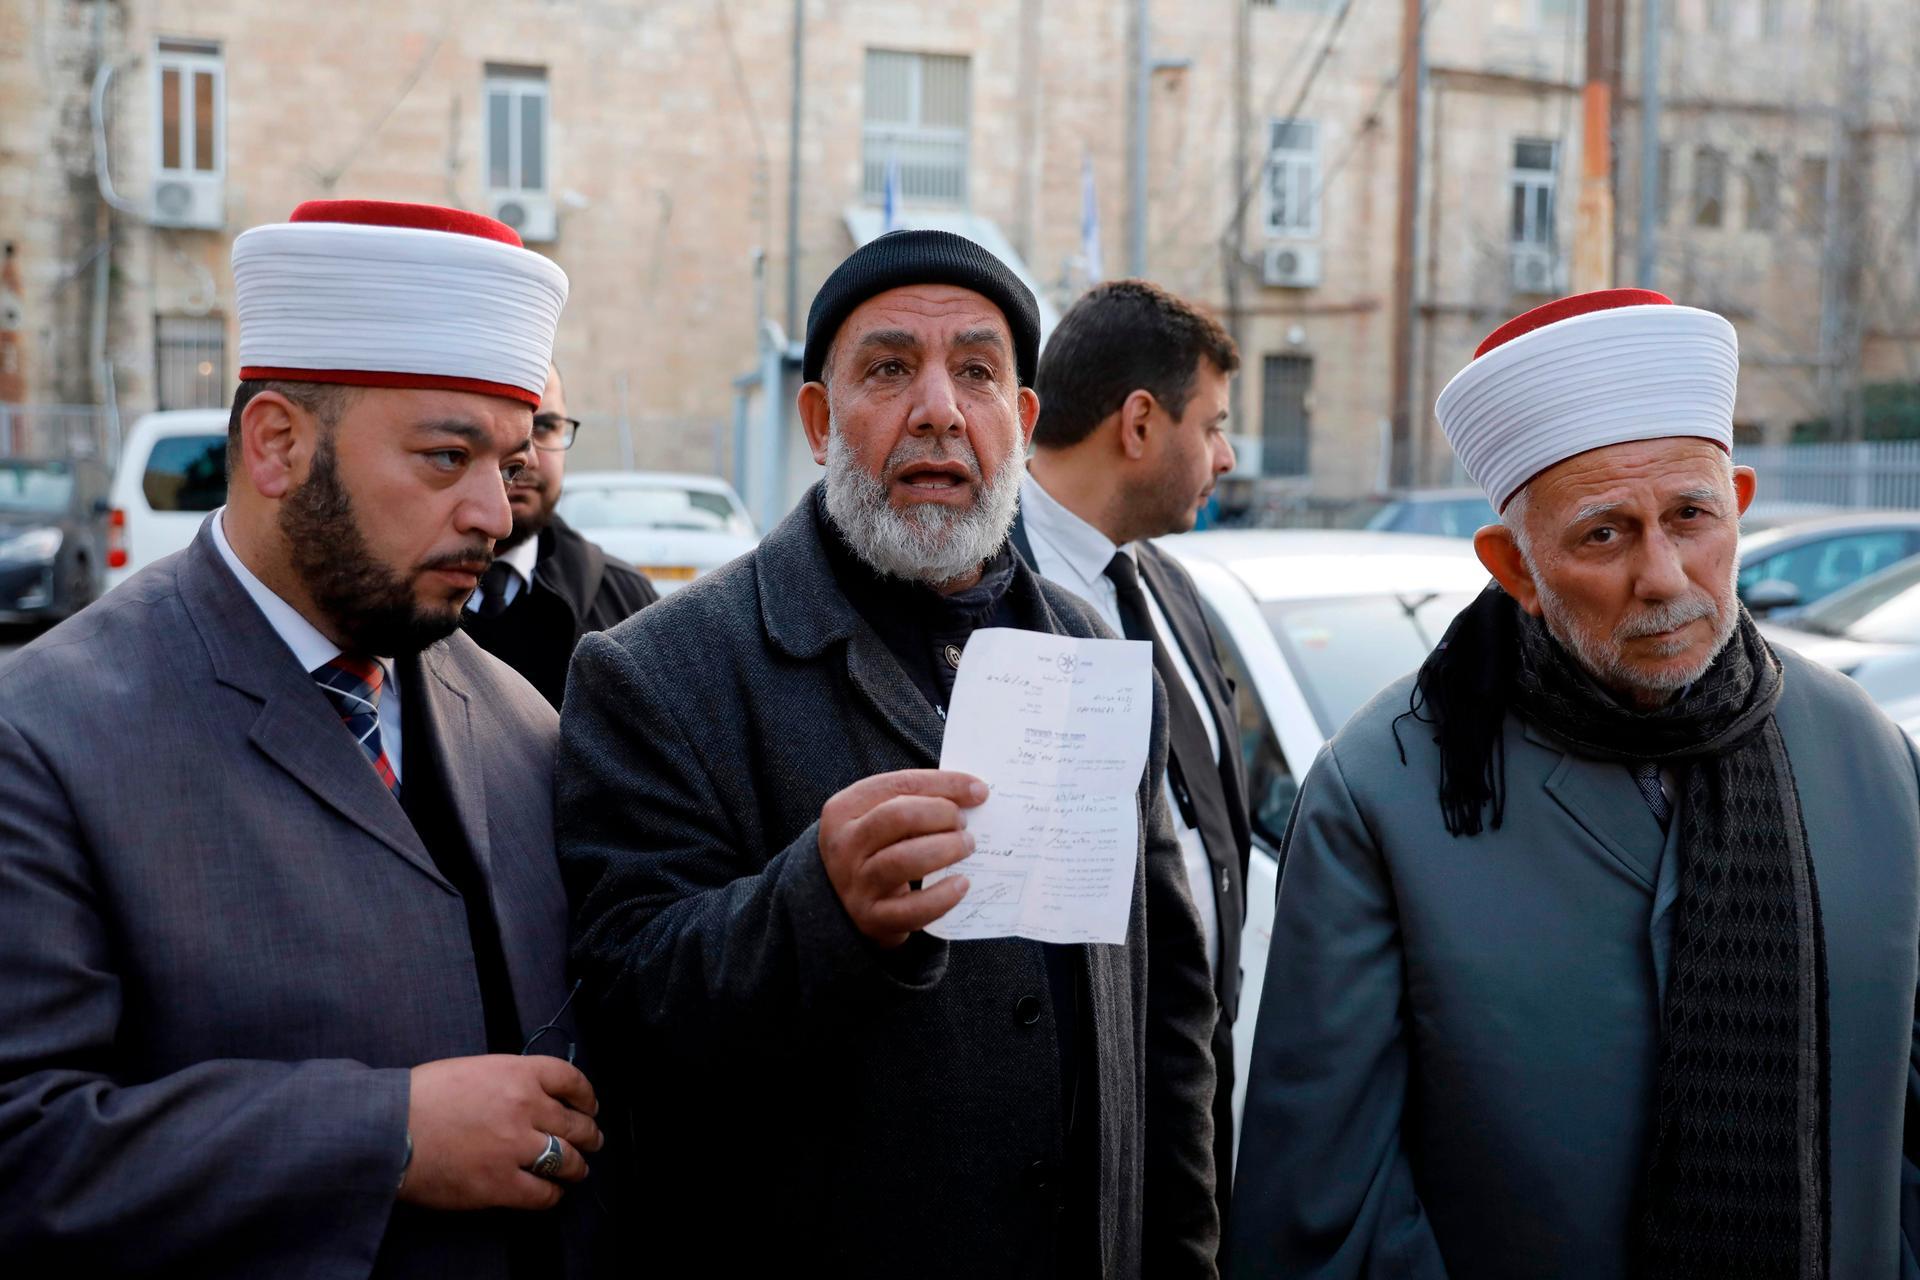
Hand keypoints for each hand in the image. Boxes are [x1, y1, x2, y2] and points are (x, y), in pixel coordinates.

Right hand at [399, 1055, 603, 1209]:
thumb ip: (510, 1080)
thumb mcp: (474, 1069)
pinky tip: (551, 1192)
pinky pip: (543, 1193)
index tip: (589, 1106)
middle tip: (592, 1140)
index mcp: (518, 1073)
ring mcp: (515, 1147)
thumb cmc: (421, 1097)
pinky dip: (552, 1194)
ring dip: (577, 1166)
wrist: (388, 1129)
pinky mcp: (500, 1184)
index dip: (587, 1096)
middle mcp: (525, 1107)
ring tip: (578, 1170)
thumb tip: (534, 1096)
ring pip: (567, 1159)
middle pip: (576, 1123)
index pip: (572, 1079)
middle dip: (589, 1134)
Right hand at [818, 769, 986, 947]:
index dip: (943, 784)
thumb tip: (974, 792)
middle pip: (897, 817)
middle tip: (964, 823)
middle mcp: (843, 845)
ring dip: (945, 849)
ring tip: (967, 846)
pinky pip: (911, 909)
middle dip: (941, 814)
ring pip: (903, 860)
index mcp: (844, 809)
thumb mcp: (882, 818)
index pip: (897, 785)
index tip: (979, 790)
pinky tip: (962, 884)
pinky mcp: (871, 918)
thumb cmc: (877, 849)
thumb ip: (918, 801)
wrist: (845, 905)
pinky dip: (942, 896)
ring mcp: (854, 884)